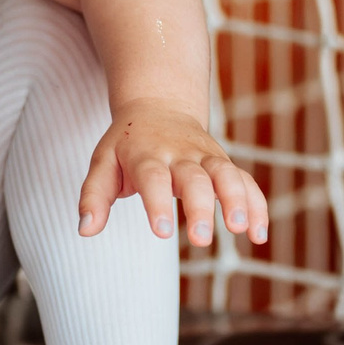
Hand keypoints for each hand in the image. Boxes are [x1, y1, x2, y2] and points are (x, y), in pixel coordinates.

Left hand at [80, 99, 268, 245]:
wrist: (157, 105)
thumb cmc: (126, 145)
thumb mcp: (103, 163)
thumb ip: (94, 196)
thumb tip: (85, 229)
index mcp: (146, 154)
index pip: (153, 177)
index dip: (158, 203)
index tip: (162, 232)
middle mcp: (179, 154)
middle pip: (194, 178)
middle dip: (200, 207)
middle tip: (200, 239)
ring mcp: (206, 157)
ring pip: (226, 174)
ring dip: (236, 200)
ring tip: (240, 229)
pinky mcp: (224, 164)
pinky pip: (245, 181)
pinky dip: (256, 205)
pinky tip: (258, 235)